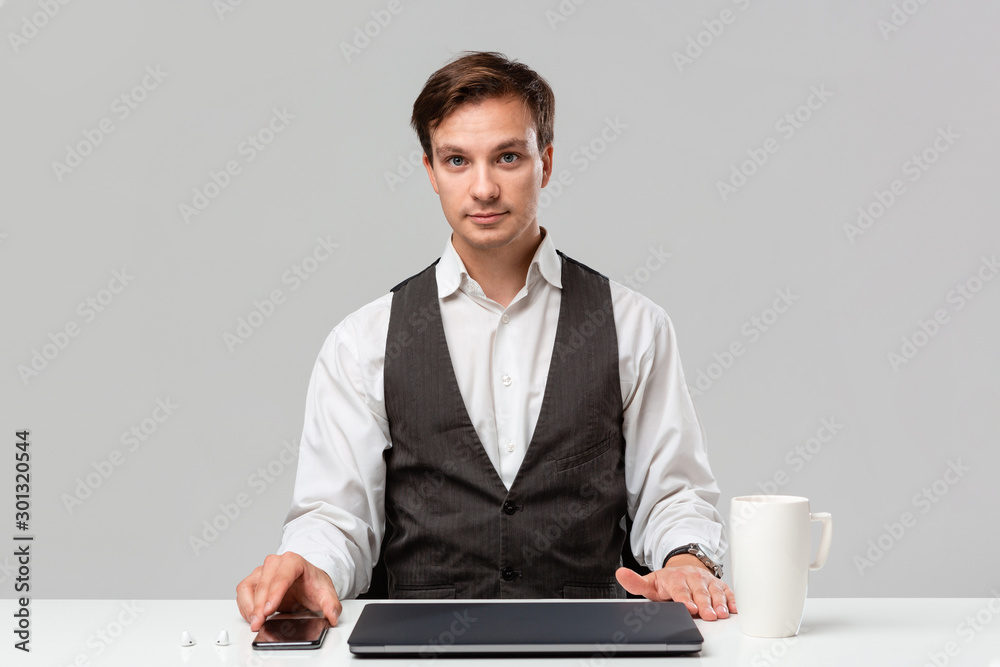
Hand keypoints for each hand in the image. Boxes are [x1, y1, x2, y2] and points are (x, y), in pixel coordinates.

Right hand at [236, 552, 341, 631]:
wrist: (308, 583)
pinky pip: (242, 592)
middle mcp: (276, 563)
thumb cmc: (314, 584)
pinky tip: (252, 617)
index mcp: (294, 561)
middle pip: (263, 583)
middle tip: (260, 622)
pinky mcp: (254, 581)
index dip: (274, 593)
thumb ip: (332, 605)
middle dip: (259, 605)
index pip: (282, 576)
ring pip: (248, 586)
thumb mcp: (327, 594)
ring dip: (249, 606)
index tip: (269, 610)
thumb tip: (332, 615)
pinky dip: (244, 606)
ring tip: (255, 622)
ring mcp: (263, 571)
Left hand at [615, 555, 736, 620]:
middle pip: (700, 592)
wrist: (684, 568)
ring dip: (720, 603)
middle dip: (704, 604)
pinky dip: (733, 599)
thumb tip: (620, 574)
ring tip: (722, 614)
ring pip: (715, 592)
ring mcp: (707, 581)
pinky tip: (735, 608)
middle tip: (709, 615)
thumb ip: (635, 582)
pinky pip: (728, 591)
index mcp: (675, 578)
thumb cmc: (667, 581)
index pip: (680, 590)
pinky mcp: (719, 584)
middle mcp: (693, 578)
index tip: (689, 607)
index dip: (684, 599)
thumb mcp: (650, 583)